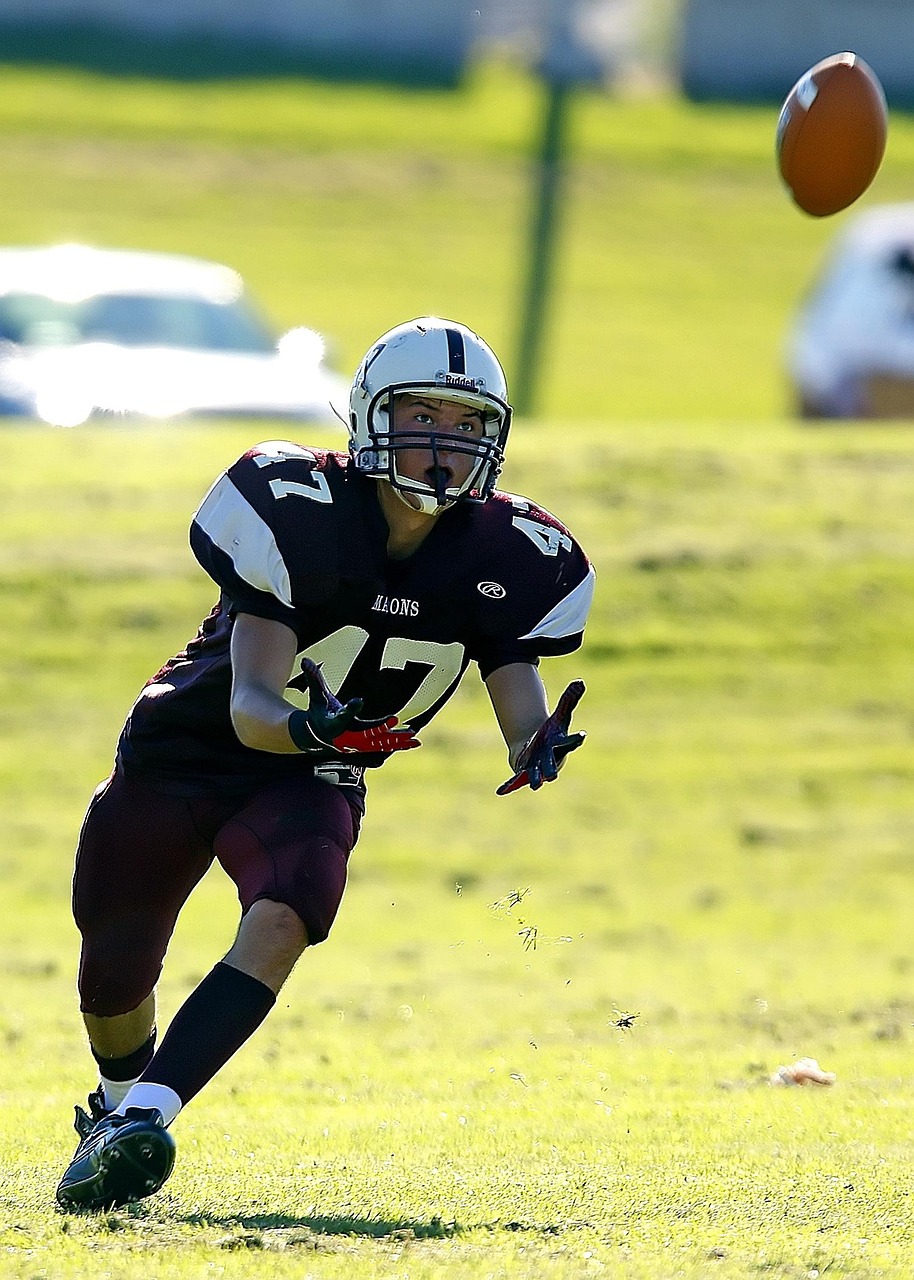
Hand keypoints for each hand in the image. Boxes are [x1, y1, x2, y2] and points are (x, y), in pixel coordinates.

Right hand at [288, 658, 419, 755]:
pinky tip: (414, 741)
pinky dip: (398, 743)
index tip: (359, 700)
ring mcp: (358, 743)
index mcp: (333, 724)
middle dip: (380, 729)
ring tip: (413, 735)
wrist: (316, 736)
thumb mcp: (316, 695)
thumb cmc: (318, 712)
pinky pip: (384, 745)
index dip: (350, 708)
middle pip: (365, 734)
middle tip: (394, 721)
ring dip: (396, 739)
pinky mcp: (367, 745)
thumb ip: (314, 678)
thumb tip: (306, 660)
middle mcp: (347, 736)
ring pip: (379, 743)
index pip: (342, 715)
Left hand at [496, 680, 585, 795]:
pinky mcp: (523, 772)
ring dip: (535, 778)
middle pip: (551, 763)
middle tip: (552, 774)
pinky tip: (501, 791)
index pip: (569, 742)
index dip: (575, 739)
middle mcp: (550, 759)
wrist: (538, 749)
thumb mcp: (559, 716)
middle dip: (551, 768)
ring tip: (535, 784)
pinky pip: (516, 780)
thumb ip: (569, 700)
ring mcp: (537, 768)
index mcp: (560, 745)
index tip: (581, 735)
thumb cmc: (551, 733)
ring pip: (535, 775)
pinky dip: (510, 785)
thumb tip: (580, 681)